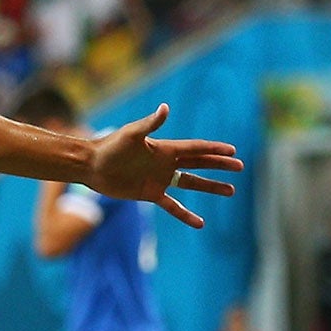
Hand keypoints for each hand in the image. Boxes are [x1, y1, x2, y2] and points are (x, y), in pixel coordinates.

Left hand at [85, 104, 242, 228]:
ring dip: (210, 187)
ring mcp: (159, 179)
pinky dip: (185, 214)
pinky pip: (172, 206)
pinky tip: (200, 222)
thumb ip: (150, 123)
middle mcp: (165, 163)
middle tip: (240, 167)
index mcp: (165, 148)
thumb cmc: (109, 147)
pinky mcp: (149, 194)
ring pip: (191, 183)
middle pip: (199, 163)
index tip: (233, 151)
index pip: (196, 148)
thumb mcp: (131, 134)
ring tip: (230, 191)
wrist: (91, 166)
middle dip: (219, 165)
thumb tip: (165, 108)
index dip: (215, 149)